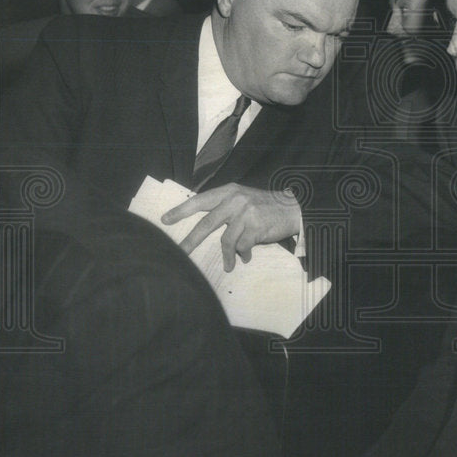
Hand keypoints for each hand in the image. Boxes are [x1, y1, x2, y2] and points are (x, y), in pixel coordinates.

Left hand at [161, 183, 299, 270]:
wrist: (292, 208)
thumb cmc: (263, 206)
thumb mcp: (242, 199)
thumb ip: (224, 208)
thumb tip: (202, 227)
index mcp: (228, 191)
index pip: (200, 201)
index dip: (181, 211)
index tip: (165, 220)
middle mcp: (235, 200)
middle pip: (207, 223)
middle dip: (191, 240)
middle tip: (180, 252)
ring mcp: (246, 214)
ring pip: (226, 240)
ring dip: (227, 256)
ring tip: (228, 266)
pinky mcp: (257, 227)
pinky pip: (242, 247)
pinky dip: (243, 255)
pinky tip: (246, 257)